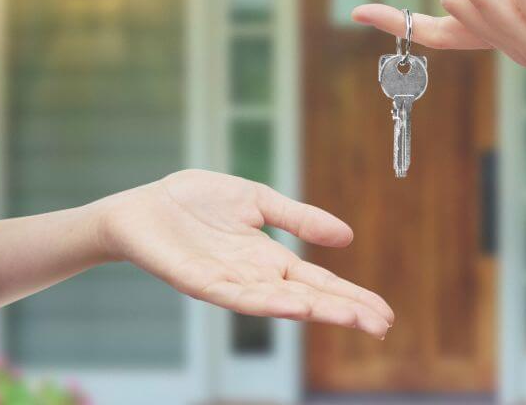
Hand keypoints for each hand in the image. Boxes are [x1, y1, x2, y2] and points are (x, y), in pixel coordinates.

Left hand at [94, 169, 393, 338]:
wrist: (142, 207)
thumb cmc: (195, 203)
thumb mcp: (258, 201)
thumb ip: (298, 218)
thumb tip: (347, 236)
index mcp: (270, 259)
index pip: (319, 283)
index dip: (351, 297)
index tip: (383, 312)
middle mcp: (254, 277)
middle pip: (308, 299)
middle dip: (344, 311)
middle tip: (381, 326)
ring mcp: (229, 283)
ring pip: (279, 304)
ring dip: (315, 311)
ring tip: (349, 318)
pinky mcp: (200, 282)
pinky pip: (237, 297)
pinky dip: (268, 302)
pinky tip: (294, 305)